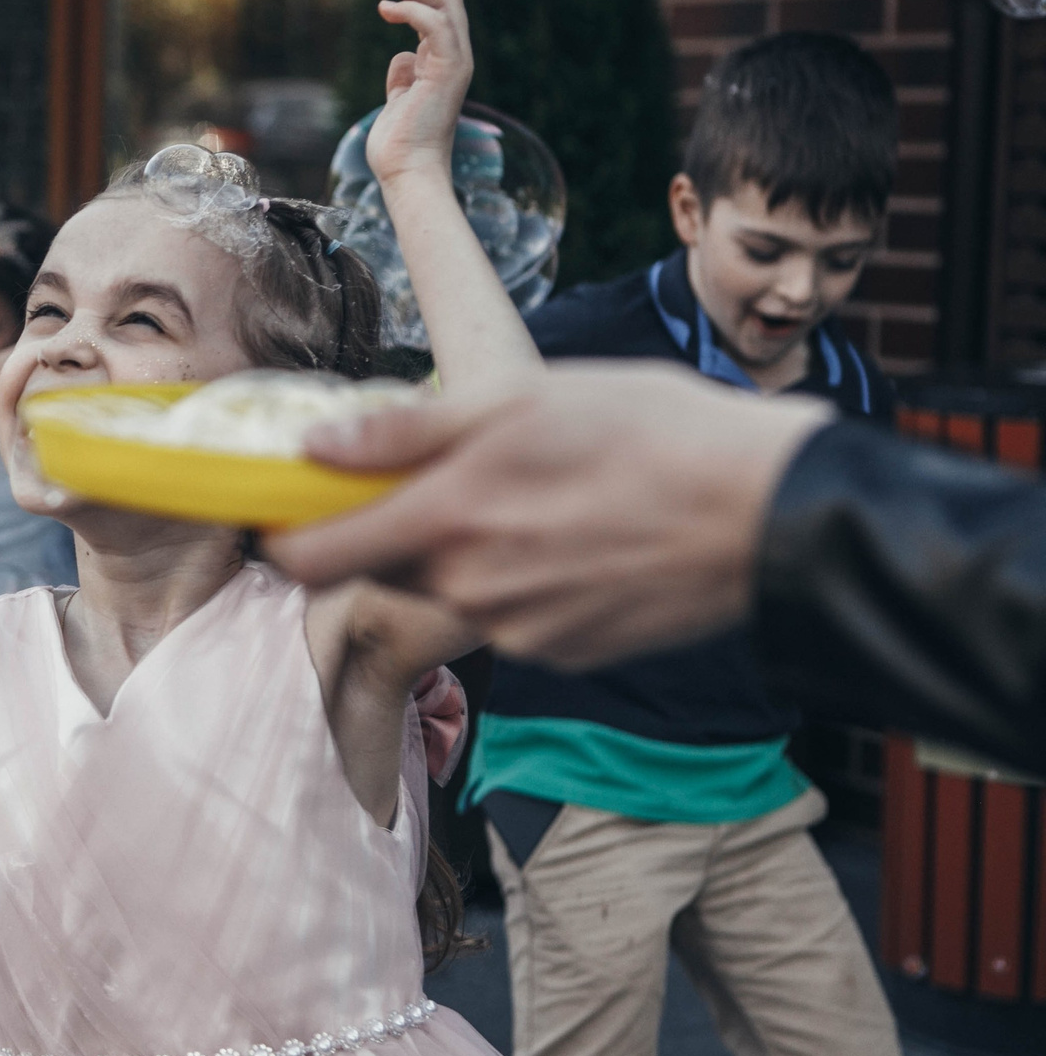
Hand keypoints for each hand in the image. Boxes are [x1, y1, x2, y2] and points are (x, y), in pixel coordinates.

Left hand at [262, 362, 831, 668]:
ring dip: (458, 555)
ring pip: (447, 593)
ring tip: (529, 500)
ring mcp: (516, 631)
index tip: (290, 508)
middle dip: (383, 534)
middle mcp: (469, 590)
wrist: (770, 514)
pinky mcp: (563, 653)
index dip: (286, 534)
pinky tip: (574, 540)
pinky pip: (507, 618)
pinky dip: (518, 582)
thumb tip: (313, 448)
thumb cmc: (652, 433)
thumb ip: (408, 432)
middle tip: (430, 483)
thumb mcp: (523, 402)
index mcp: (448, 520)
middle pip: (378, 573)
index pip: (310, 559)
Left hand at [353, 0, 474, 185]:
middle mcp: (455, 55)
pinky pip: (437, 25)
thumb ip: (403, 76)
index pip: (429, 6)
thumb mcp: (397, 101)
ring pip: (442, 1)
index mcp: (443, 59)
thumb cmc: (399, 147)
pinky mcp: (448, 72)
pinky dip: (412, 11)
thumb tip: (400, 56)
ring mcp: (455, 62)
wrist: (408, 175)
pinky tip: (384, 9)